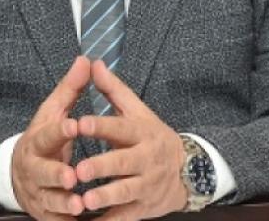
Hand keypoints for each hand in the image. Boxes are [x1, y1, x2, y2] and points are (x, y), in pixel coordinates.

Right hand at [11, 56, 90, 220]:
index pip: (47, 134)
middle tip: (72, 176)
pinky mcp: (44, 213)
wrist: (20, 174)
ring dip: (63, 204)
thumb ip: (70, 89)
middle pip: (41, 172)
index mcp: (37, 140)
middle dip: (55, 175)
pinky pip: (54, 219)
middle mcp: (33, 168)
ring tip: (80, 206)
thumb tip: (85, 59)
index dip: (60, 130)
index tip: (75, 125)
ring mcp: (36, 192)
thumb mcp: (53, 113)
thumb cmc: (45, 138)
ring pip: (48, 200)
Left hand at [75, 60, 186, 220]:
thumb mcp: (138, 111)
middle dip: (102, 166)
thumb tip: (93, 63)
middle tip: (78, 169)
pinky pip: (125, 217)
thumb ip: (113, 89)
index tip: (80, 123)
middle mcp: (146, 159)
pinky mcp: (143, 207)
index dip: (101, 125)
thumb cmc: (153, 136)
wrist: (190, 171)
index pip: (120, 127)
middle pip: (123, 162)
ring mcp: (146, 185)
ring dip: (104, 196)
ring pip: (125, 192)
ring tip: (84, 200)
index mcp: (141, 132)